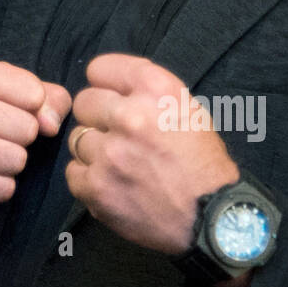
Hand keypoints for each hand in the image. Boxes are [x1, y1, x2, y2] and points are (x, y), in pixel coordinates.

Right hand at [0, 56, 71, 230]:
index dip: (32, 108)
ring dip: (10, 165)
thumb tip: (51, 124)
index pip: (34, 93)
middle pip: (28, 129)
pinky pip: (2, 189)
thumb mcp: (4, 92)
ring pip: (17, 160)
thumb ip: (46, 96)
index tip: (8, 111)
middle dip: (20, 139)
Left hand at [65, 54, 237, 254]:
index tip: (111, 97)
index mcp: (155, 89)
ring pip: (77, 138)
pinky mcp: (96, 187)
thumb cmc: (204, 164)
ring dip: (93, 150)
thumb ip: (146, 93)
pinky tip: (112, 184)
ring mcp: (110, 153)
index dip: (105, 85)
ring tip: (119, 164)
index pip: (99, 69)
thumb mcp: (188, 110)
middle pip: (84, 103)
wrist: (214, 218)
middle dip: (98, 117)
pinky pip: (73, 172)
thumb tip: (110, 88)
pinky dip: (88, 180)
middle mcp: (130, 116)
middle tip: (118, 136)